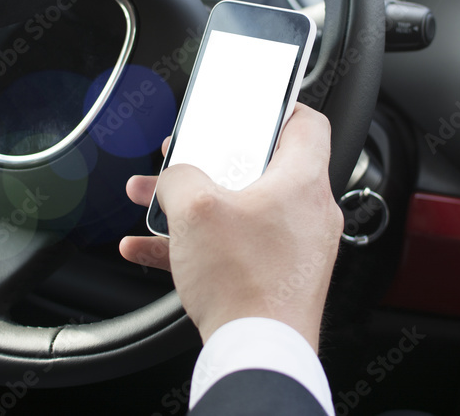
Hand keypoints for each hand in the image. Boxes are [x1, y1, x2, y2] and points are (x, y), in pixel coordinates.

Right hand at [119, 104, 342, 351]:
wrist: (258, 352)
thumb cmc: (245, 281)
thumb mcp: (195, 209)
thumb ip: (180, 177)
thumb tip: (174, 177)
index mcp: (302, 181)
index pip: (307, 123)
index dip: (278, 107)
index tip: (252, 107)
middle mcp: (308, 213)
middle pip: (261, 168)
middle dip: (211, 163)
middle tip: (185, 159)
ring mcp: (297, 249)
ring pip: (241, 210)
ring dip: (195, 204)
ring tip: (155, 204)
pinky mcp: (281, 278)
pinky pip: (236, 247)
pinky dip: (199, 243)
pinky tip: (151, 249)